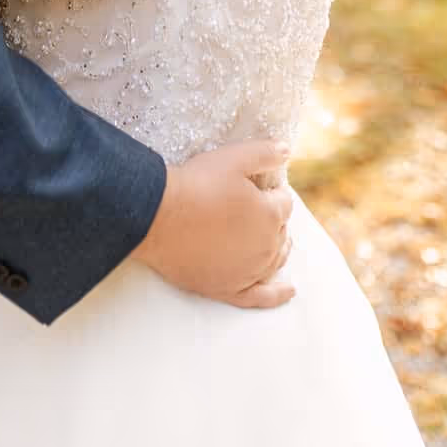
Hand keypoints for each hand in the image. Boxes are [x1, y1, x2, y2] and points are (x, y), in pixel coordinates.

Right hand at [131, 140, 295, 309]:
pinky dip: (278, 294)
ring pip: (275, 260)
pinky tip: (289, 290)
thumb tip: (286, 150)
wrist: (158, 217)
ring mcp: (249, 272)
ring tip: (275, 239)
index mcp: (270, 214)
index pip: (284, 202)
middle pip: (281, 231)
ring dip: (278, 247)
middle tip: (254, 207)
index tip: (259, 186)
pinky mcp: (229, 289)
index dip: (273, 191)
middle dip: (274, 218)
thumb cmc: (195, 184)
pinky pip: (262, 297)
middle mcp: (266, 246)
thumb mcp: (232, 158)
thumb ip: (264, 153)